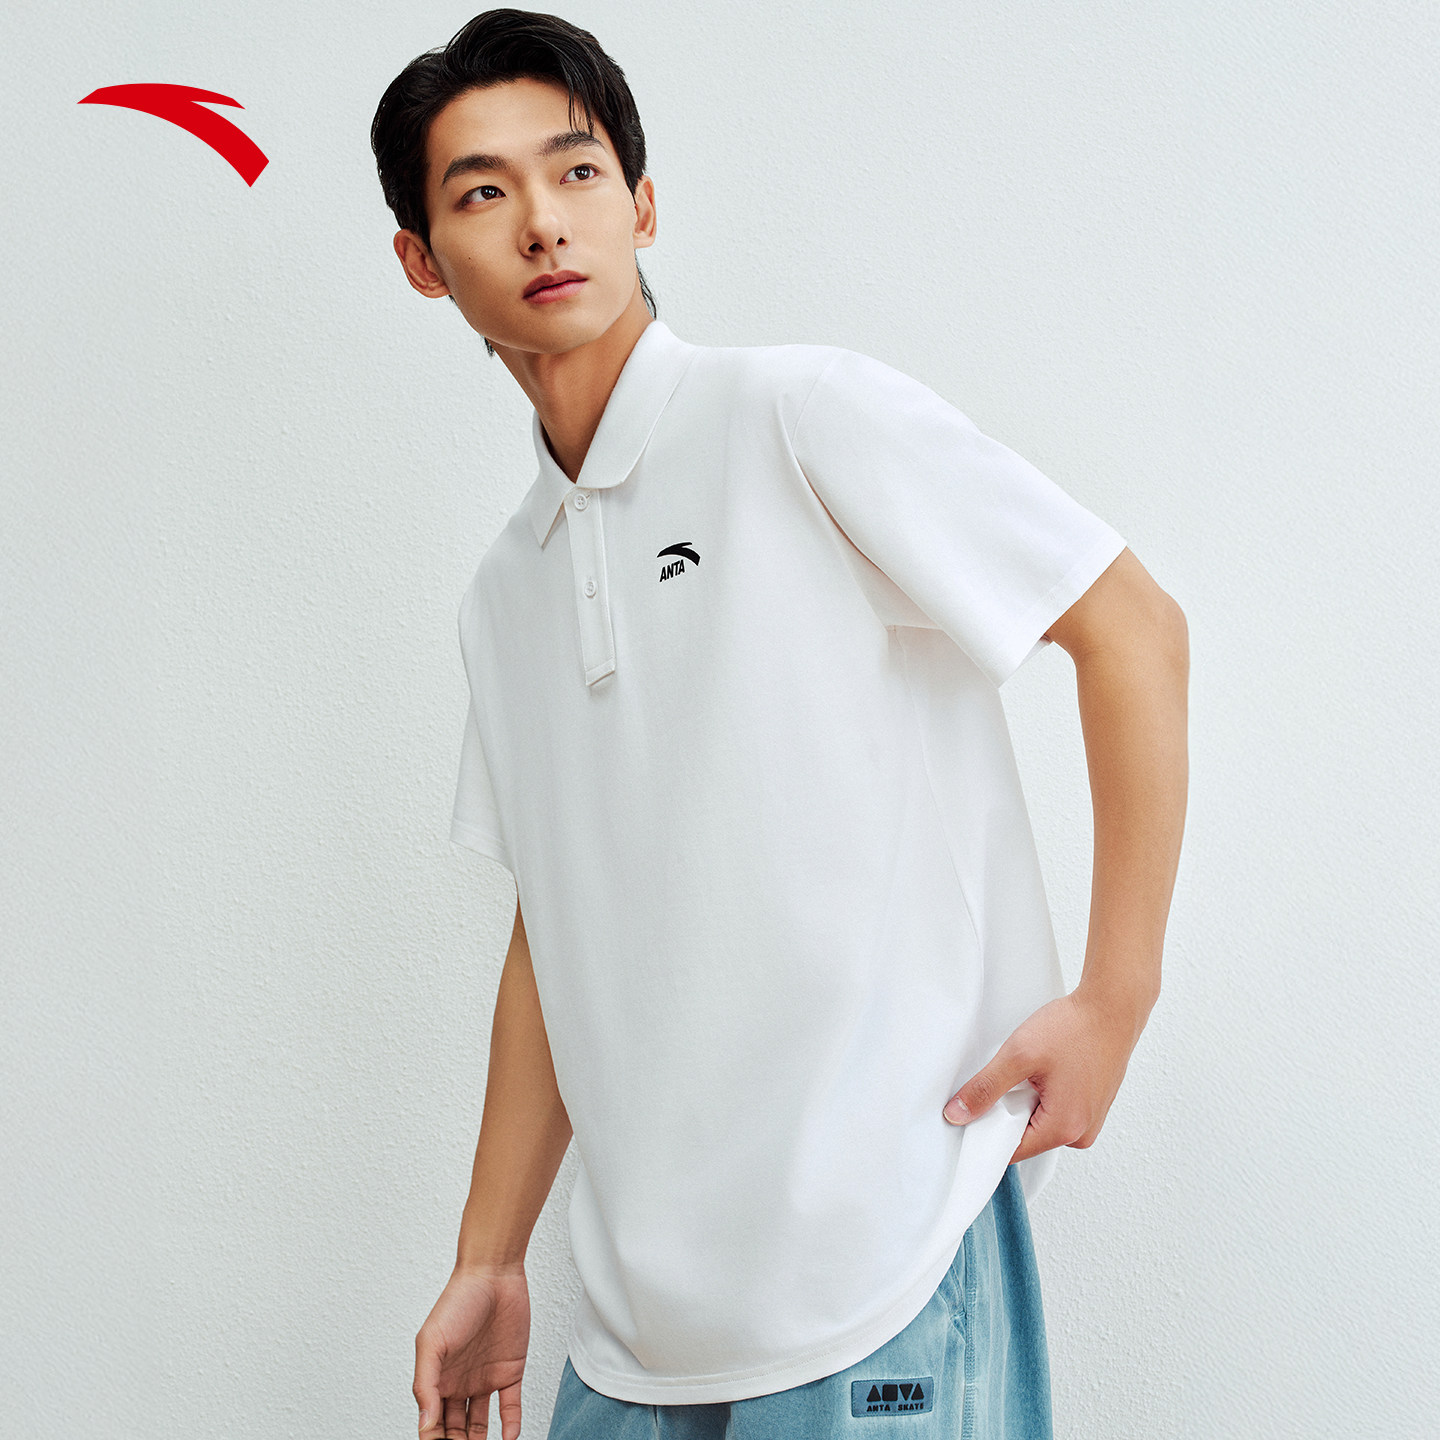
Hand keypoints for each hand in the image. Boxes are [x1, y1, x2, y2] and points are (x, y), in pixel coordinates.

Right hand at [415, 1262, 530, 1439]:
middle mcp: (459, 1384)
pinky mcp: (510, 1372)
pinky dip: (510, 1426)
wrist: (494, 1274)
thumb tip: (425, 1425)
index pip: (432, 1426)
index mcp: (436, 1380)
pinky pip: (511, 1408)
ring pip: (480, 1426)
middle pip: (455, 1431)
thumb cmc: (457, 1301)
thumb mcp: (431, 1342)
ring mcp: (484, 1379)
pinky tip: (508, 1439)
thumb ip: (425, 1385)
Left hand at [941, 983, 1153, 1163]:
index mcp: (1064, 1130)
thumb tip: (958, 1115)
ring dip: (1027, 1100)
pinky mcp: (1092, 1106)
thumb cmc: (1076, 1028)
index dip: (986, 1131)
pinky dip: (1044, 1093)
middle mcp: (1082, 1133)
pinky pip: (1056, 1110)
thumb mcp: (1018, 1056)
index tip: (975, 1110)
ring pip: (1040, 1122)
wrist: (1113, 1006)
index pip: (1010, 1151)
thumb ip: (985, 1088)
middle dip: (1008, 1111)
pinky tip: (1047, 1069)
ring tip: (1034, 1069)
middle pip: (1025, 1137)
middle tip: (1011, 1076)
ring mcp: (1090, 1120)